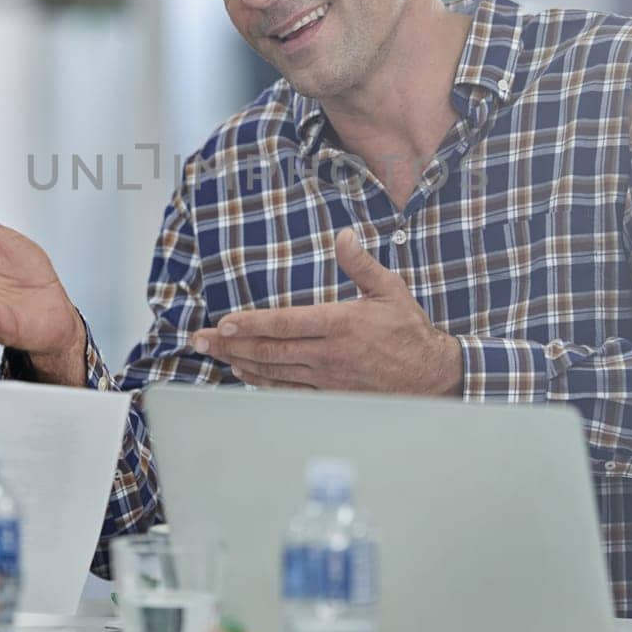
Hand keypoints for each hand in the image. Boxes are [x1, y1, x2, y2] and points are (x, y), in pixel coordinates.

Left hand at [191, 228, 461, 394]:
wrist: (431, 378)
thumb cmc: (409, 331)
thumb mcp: (390, 290)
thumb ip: (362, 264)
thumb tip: (343, 236)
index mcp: (340, 324)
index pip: (285, 324)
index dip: (251, 324)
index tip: (224, 322)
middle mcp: (328, 354)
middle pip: (269, 350)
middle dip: (230, 344)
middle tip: (200, 340)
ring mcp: (326, 378)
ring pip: (273, 371)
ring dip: (239, 362)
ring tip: (213, 354)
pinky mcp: (329, 395)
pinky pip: (287, 390)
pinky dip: (261, 382)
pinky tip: (244, 373)